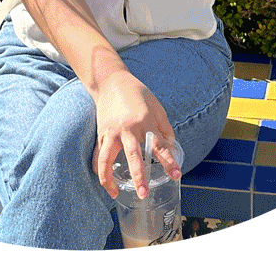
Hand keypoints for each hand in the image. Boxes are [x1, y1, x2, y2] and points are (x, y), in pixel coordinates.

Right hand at [91, 69, 180, 200]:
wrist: (111, 81)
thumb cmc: (137, 93)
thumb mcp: (157, 107)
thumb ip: (165, 128)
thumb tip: (172, 149)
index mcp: (144, 120)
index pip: (159, 145)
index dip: (168, 161)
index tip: (176, 175)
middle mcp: (127, 128)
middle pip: (133, 155)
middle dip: (139, 176)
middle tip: (144, 193)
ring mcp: (111, 131)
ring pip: (107, 159)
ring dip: (110, 178)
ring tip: (115, 194)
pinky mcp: (101, 133)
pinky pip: (98, 155)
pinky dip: (100, 170)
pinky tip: (106, 183)